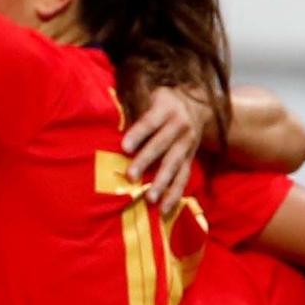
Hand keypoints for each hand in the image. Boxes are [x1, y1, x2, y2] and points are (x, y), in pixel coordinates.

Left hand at [122, 87, 206, 212]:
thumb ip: (134, 107)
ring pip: (175, 164)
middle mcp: (180, 126)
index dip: (138, 133)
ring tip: (149, 199)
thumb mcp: (150, 95)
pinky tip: (164, 209)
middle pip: (161, 145)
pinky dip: (175, 194)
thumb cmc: (163, 101)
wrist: (199, 105)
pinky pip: (184, 177)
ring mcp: (187, 144)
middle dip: (146, 161)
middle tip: (130, 176)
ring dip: (162, 183)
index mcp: (166, 108)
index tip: (124, 147)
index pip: (150, 122)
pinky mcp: (191, 158)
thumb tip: (106, 120)